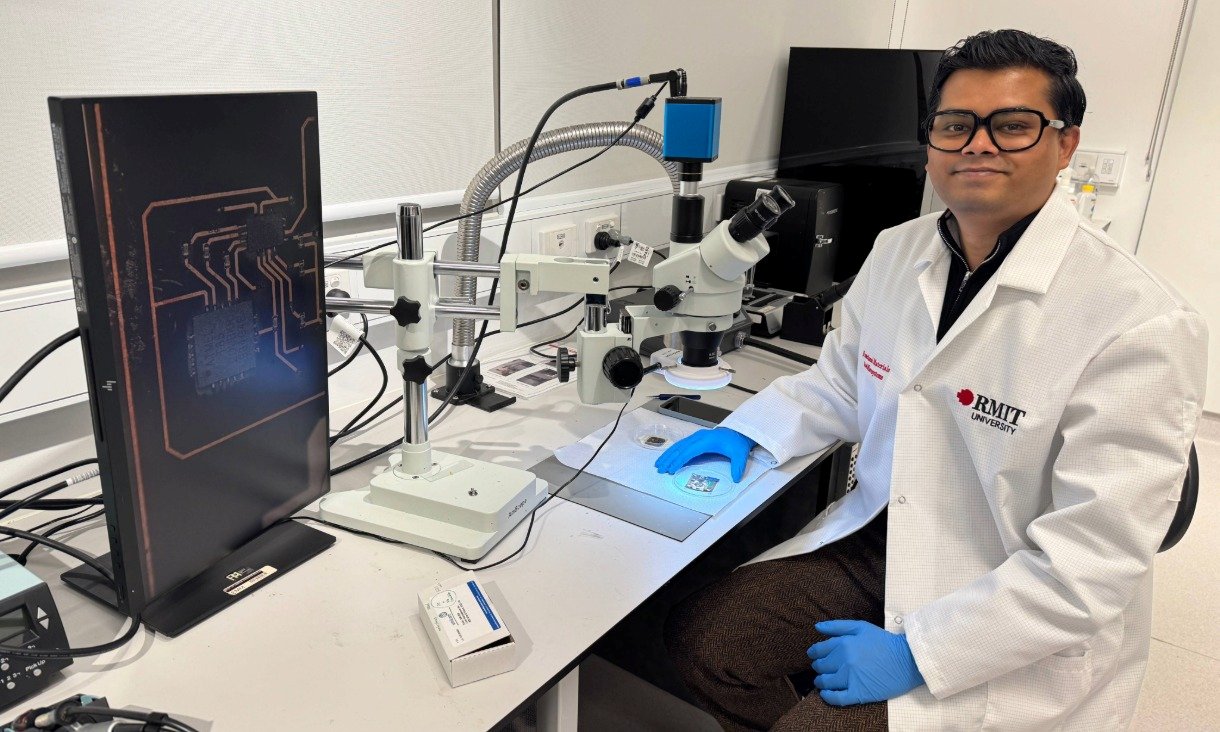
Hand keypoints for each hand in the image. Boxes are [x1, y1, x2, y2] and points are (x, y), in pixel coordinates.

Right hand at [653, 427, 756, 481]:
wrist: (739, 433)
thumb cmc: (737, 443)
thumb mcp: (740, 454)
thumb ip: (738, 466)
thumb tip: (736, 478)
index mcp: (707, 441)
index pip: (689, 451)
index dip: (679, 461)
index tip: (671, 469)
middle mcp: (698, 437)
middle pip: (680, 448)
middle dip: (669, 459)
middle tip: (660, 469)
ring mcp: (696, 437)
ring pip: (678, 446)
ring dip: (668, 455)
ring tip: (659, 464)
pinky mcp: (696, 439)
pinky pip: (681, 445)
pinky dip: (673, 452)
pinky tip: (667, 458)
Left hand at [807, 619, 924, 705]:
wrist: (908, 661)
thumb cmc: (885, 642)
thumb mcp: (861, 627)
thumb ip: (837, 626)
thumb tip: (817, 627)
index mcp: (844, 644)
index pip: (819, 650)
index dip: (814, 653)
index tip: (814, 656)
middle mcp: (844, 661)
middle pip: (821, 666)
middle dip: (818, 667)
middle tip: (821, 668)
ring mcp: (851, 678)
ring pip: (826, 682)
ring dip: (821, 681)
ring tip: (823, 681)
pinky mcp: (859, 693)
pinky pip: (837, 698)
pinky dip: (827, 697)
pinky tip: (825, 694)